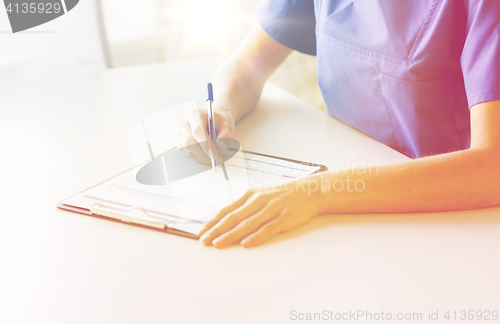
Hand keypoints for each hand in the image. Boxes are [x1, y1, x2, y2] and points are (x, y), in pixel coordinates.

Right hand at [176, 108, 234, 162]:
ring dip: (203, 158)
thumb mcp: (227, 124)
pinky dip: (200, 159)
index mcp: (195, 115)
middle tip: (217, 161)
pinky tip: (210, 159)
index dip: (205, 144)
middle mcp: (185, 123)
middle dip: (203, 154)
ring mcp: (181, 133)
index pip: (197, 131)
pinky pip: (188, 154)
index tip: (215, 155)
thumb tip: (221, 148)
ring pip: (188, 150)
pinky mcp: (181, 142)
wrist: (215, 120)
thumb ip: (226, 135)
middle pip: (188, 142)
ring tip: (217, 161)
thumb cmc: (220, 121)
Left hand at [198, 178, 325, 247]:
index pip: (226, 210)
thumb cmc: (283, 194)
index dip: (212, 222)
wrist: (310, 191)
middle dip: (216, 230)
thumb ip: (242, 205)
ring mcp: (271, 209)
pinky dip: (256, 237)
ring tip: (218, 244)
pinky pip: (267, 229)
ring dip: (231, 235)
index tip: (200, 232)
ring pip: (247, 224)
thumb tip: (221, 213)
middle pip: (233, 218)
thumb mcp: (260, 193)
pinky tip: (246, 244)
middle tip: (204, 241)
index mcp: (250, 195)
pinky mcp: (284, 218)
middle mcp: (258, 201)